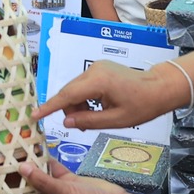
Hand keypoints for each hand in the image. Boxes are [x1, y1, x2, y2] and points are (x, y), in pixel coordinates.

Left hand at [0, 158, 130, 193]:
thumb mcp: (64, 193)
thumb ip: (42, 180)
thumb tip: (20, 166)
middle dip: (8, 183)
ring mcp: (58, 193)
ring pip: (36, 180)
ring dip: (26, 168)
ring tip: (10, 153)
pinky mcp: (68, 182)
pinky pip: (52, 170)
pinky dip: (45, 160)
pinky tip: (35, 146)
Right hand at [32, 59, 186, 130]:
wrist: (159, 88)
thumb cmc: (142, 106)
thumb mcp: (116, 120)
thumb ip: (88, 121)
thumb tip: (66, 122)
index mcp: (98, 81)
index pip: (67, 95)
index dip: (49, 107)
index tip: (34, 115)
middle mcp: (94, 69)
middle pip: (68, 92)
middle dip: (69, 109)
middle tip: (79, 126)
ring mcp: (96, 66)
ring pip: (74, 88)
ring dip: (76, 104)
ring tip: (91, 118)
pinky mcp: (99, 68)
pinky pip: (82, 85)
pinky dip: (83, 97)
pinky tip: (94, 108)